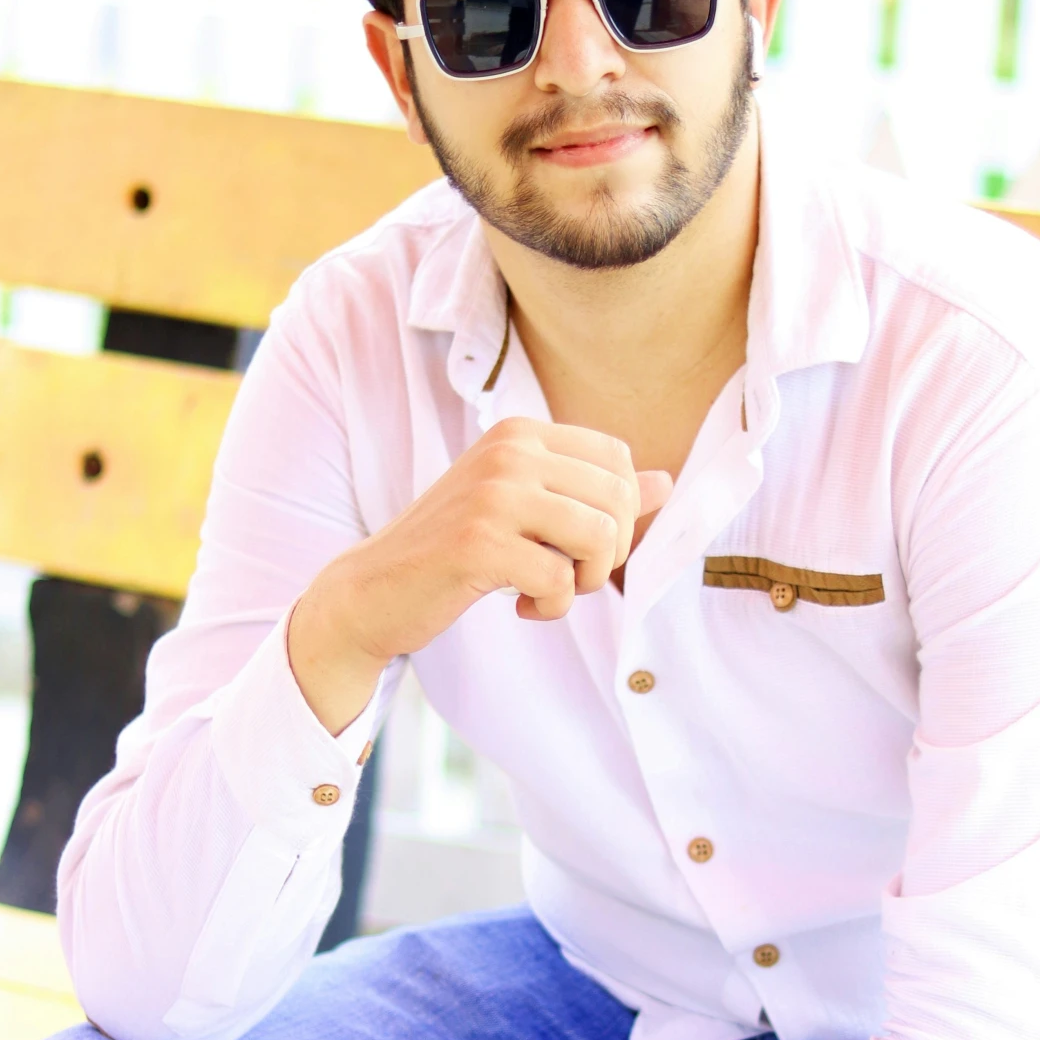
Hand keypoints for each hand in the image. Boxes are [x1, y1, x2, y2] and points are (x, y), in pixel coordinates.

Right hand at [288, 419, 672, 733]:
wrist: (373, 589)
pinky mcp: (480, 543)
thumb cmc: (453, 549)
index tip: (580, 543)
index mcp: (520, 433)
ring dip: (585, 581)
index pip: (619, 459)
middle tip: (567, 574)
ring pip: (600, 536)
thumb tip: (665, 482)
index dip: (620, 512)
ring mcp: (493, 494)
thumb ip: (590, 493)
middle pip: (619, 500)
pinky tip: (519, 606)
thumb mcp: (523, 508)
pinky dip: (552, 605)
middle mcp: (508, 451)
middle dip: (608, 553)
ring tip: (548, 589)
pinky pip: (561, 579)